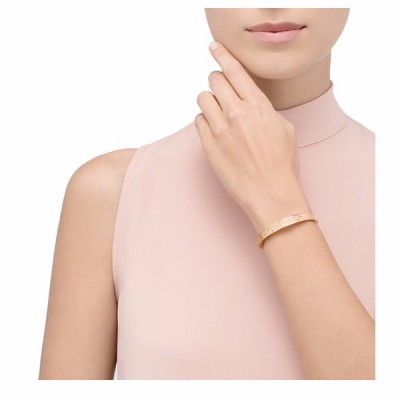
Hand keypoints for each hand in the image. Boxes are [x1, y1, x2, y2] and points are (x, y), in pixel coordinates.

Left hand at [195, 41, 310, 231]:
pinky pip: (198, 121)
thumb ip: (264, 111)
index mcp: (258, 106)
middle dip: (217, 82)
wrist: (271, 194)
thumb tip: (250, 104)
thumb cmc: (282, 164)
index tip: (215, 47)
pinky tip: (215, 130)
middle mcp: (237, 113)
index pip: (234, 70)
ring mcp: (220, 130)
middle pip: (214, 80)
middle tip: (222, 91)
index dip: (223, 55)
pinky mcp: (209, 146)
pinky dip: (205, 121)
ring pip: (203, 99)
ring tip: (219, 114)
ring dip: (210, 101)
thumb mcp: (285, 129)